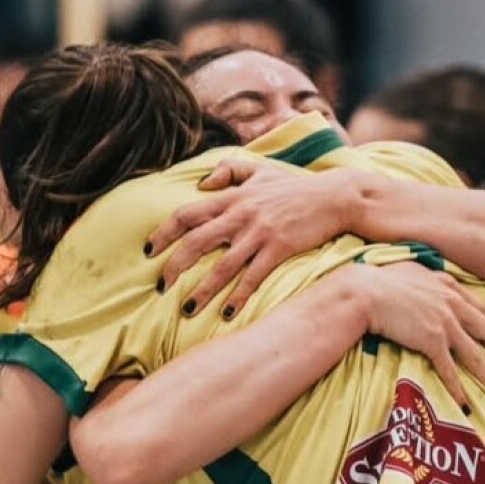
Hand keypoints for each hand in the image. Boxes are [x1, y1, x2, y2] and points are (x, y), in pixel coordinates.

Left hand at [146, 159, 359, 317]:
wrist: (335, 197)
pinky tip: (228, 313)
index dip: (164, 232)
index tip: (149, 250)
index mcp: (232, 197)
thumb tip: (203, 182)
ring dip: (202, 290)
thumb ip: (230, 170)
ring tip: (187, 309)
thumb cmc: (296, 185)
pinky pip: (253, 277)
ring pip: (222, 266)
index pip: (187, 214)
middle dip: (174, 266)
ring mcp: (260, 233)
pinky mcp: (279, 249)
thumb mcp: (261, 170)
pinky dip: (239, 297)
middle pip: (196, 242)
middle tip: (161, 286)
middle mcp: (241, 215)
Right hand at [356, 262, 484, 411]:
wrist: (366, 292)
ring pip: (475, 355)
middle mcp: (452, 303)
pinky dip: (459, 390)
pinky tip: (466, 405)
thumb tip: (419, 279)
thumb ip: (422, 277)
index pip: (477, 306)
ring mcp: (445, 323)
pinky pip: (450, 371)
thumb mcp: (408, 270)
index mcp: (447, 285)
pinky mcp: (432, 342)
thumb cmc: (378, 279)